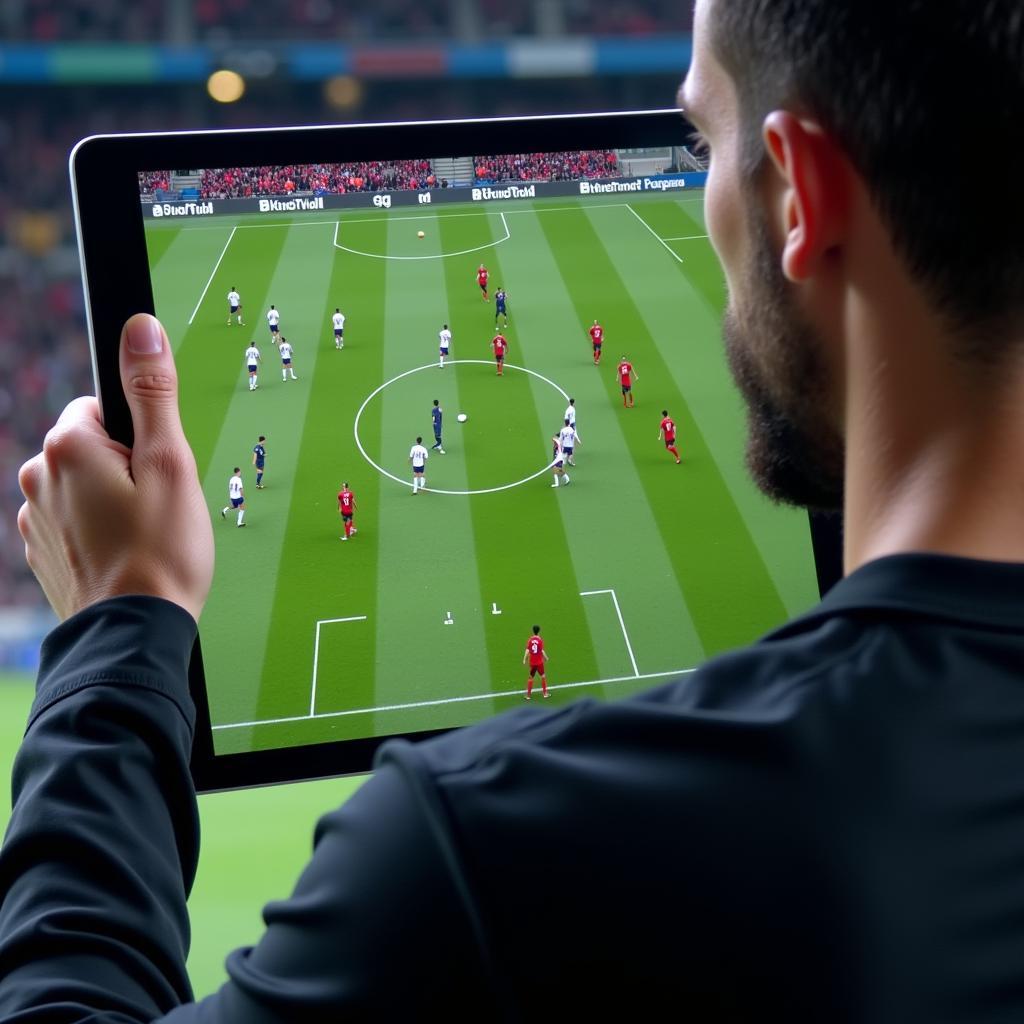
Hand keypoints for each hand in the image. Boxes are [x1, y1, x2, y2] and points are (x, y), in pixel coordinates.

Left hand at [18, 314, 213, 622]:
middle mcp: (39, 476)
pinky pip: (75, 522)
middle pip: (94, 448)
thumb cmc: (160, 552)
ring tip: (144, 537)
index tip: (157, 471)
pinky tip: (126, 555)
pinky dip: (99, 532)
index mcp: (68, 446)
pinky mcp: (41, 552)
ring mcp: (36, 518)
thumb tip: (139, 329)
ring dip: (113, 502)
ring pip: (84, 486)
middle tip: (158, 507)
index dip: (141, 437)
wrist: (133, 634)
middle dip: (127, 469)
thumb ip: (153, 391)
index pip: (104, 409)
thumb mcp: (170, 462)